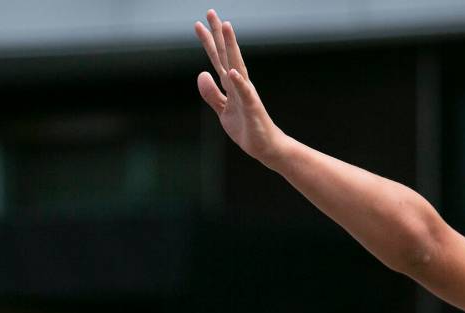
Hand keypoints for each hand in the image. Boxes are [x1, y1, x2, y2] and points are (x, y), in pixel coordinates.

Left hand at [195, 9, 287, 166]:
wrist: (265, 147)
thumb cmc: (246, 128)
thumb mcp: (223, 111)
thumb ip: (212, 94)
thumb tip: (201, 74)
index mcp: (231, 85)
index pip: (217, 59)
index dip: (208, 42)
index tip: (199, 24)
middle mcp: (239, 84)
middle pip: (226, 56)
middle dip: (219, 34)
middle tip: (210, 12)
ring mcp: (246, 94)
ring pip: (237, 66)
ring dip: (232, 47)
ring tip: (227, 27)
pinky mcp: (252, 108)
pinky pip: (244, 94)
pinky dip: (239, 83)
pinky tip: (233, 72)